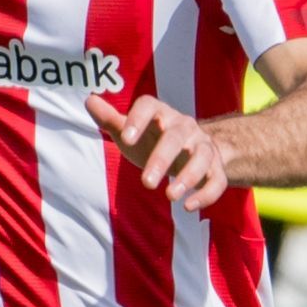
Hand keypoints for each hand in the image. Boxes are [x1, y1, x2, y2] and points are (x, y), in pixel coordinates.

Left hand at [86, 89, 232, 209]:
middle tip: (146, 183)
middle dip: (162, 159)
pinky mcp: (216, 168)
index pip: (149, 106)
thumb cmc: (152, 139)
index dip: (138, 119)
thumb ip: (110, 119)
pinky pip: (217, 180)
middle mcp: (185, 126)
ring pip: (202, 157)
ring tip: (170, 196)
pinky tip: (188, 207)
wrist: (192, 149)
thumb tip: (89, 100)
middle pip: (175, 137)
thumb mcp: (130, 130)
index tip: (125, 138)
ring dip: (188, 177)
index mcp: (161, 113)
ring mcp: (203, 146)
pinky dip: (206, 194)